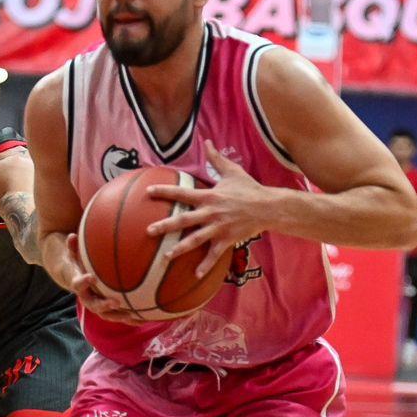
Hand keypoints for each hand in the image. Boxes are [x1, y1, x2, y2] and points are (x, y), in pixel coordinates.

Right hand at [56, 233, 145, 324]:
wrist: (80, 281)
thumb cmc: (80, 265)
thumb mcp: (74, 255)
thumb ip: (73, 247)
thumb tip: (72, 235)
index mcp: (79, 286)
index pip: (78, 285)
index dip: (83, 282)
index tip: (91, 277)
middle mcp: (87, 299)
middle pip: (94, 306)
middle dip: (104, 305)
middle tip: (116, 302)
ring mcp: (98, 307)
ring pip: (108, 315)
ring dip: (120, 316)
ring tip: (132, 315)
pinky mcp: (109, 312)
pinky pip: (120, 317)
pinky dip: (132, 320)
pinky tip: (145, 319)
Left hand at [145, 141, 270, 277]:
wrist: (269, 207)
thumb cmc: (249, 188)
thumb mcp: (232, 171)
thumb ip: (216, 158)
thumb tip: (206, 141)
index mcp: (209, 196)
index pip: (182, 192)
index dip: (164, 191)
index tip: (148, 192)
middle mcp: (211, 212)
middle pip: (184, 220)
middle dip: (165, 226)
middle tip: (148, 230)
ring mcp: (219, 228)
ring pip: (196, 240)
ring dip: (180, 249)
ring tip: (165, 256)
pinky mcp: (227, 239)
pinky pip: (214, 255)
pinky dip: (205, 265)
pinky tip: (194, 275)